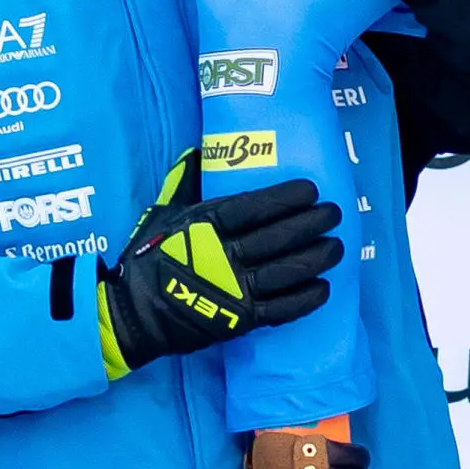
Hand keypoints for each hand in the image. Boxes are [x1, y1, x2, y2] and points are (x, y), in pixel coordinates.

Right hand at [98, 164, 342, 376]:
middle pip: (278, 237)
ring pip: (285, 271)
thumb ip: (184, 182)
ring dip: (317, 258)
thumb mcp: (162, 213)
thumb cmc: (148, 259)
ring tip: (337, 247)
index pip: (254, 207)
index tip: (311, 189)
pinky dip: (305, 299)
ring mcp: (233, 290)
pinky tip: (324, 287)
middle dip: (312, 223)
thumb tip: (197, 148)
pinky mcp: (238, 319)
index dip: (286, 198)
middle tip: (334, 214)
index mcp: (206, 225)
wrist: (132, 315)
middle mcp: (223, 255)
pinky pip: (280, 310)